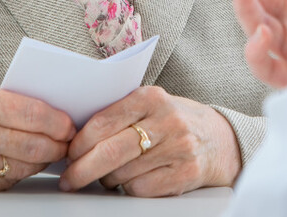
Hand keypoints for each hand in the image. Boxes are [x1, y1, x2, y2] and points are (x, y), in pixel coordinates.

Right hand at [0, 82, 74, 190]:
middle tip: (70, 140)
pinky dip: (18, 173)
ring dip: (42, 161)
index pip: (30, 113)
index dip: (57, 120)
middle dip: (58, 144)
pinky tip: (26, 165)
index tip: (70, 122)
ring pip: (20, 166)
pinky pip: (0, 182)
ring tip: (53, 153)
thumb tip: (38, 113)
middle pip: (31, 144)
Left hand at [58, 86, 239, 195]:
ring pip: (122, 174)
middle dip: (82, 169)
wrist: (219, 139)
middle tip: (70, 178)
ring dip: (106, 180)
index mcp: (151, 97)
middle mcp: (166, 120)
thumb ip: (119, 114)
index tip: (67, 154)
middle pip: (110, 151)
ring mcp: (178, 148)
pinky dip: (130, 189)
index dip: (78, 143)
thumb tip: (73, 138)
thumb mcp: (150, 106)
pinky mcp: (185, 173)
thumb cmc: (173, 121)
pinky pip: (141, 189)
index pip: (103, 122)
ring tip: (109, 174)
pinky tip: (134, 180)